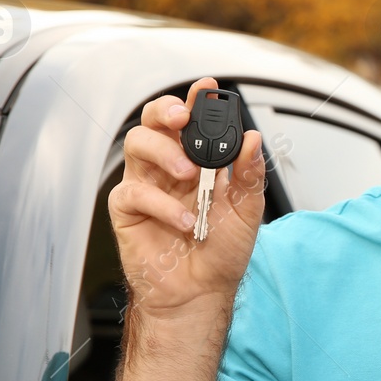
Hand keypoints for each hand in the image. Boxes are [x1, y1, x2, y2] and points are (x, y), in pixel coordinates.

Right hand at [109, 78, 266, 312]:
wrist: (201, 292)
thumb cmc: (221, 251)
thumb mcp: (247, 210)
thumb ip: (249, 175)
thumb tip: (252, 140)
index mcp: (196, 160)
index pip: (191, 121)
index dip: (196, 100)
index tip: (208, 88)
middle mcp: (167, 166)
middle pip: (152, 121)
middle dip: (167, 111)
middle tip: (184, 119)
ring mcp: (145, 185)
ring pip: (137, 145)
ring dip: (164, 152)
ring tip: (189, 174)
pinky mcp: (127, 210)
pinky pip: (135, 192)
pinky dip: (162, 203)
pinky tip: (185, 220)